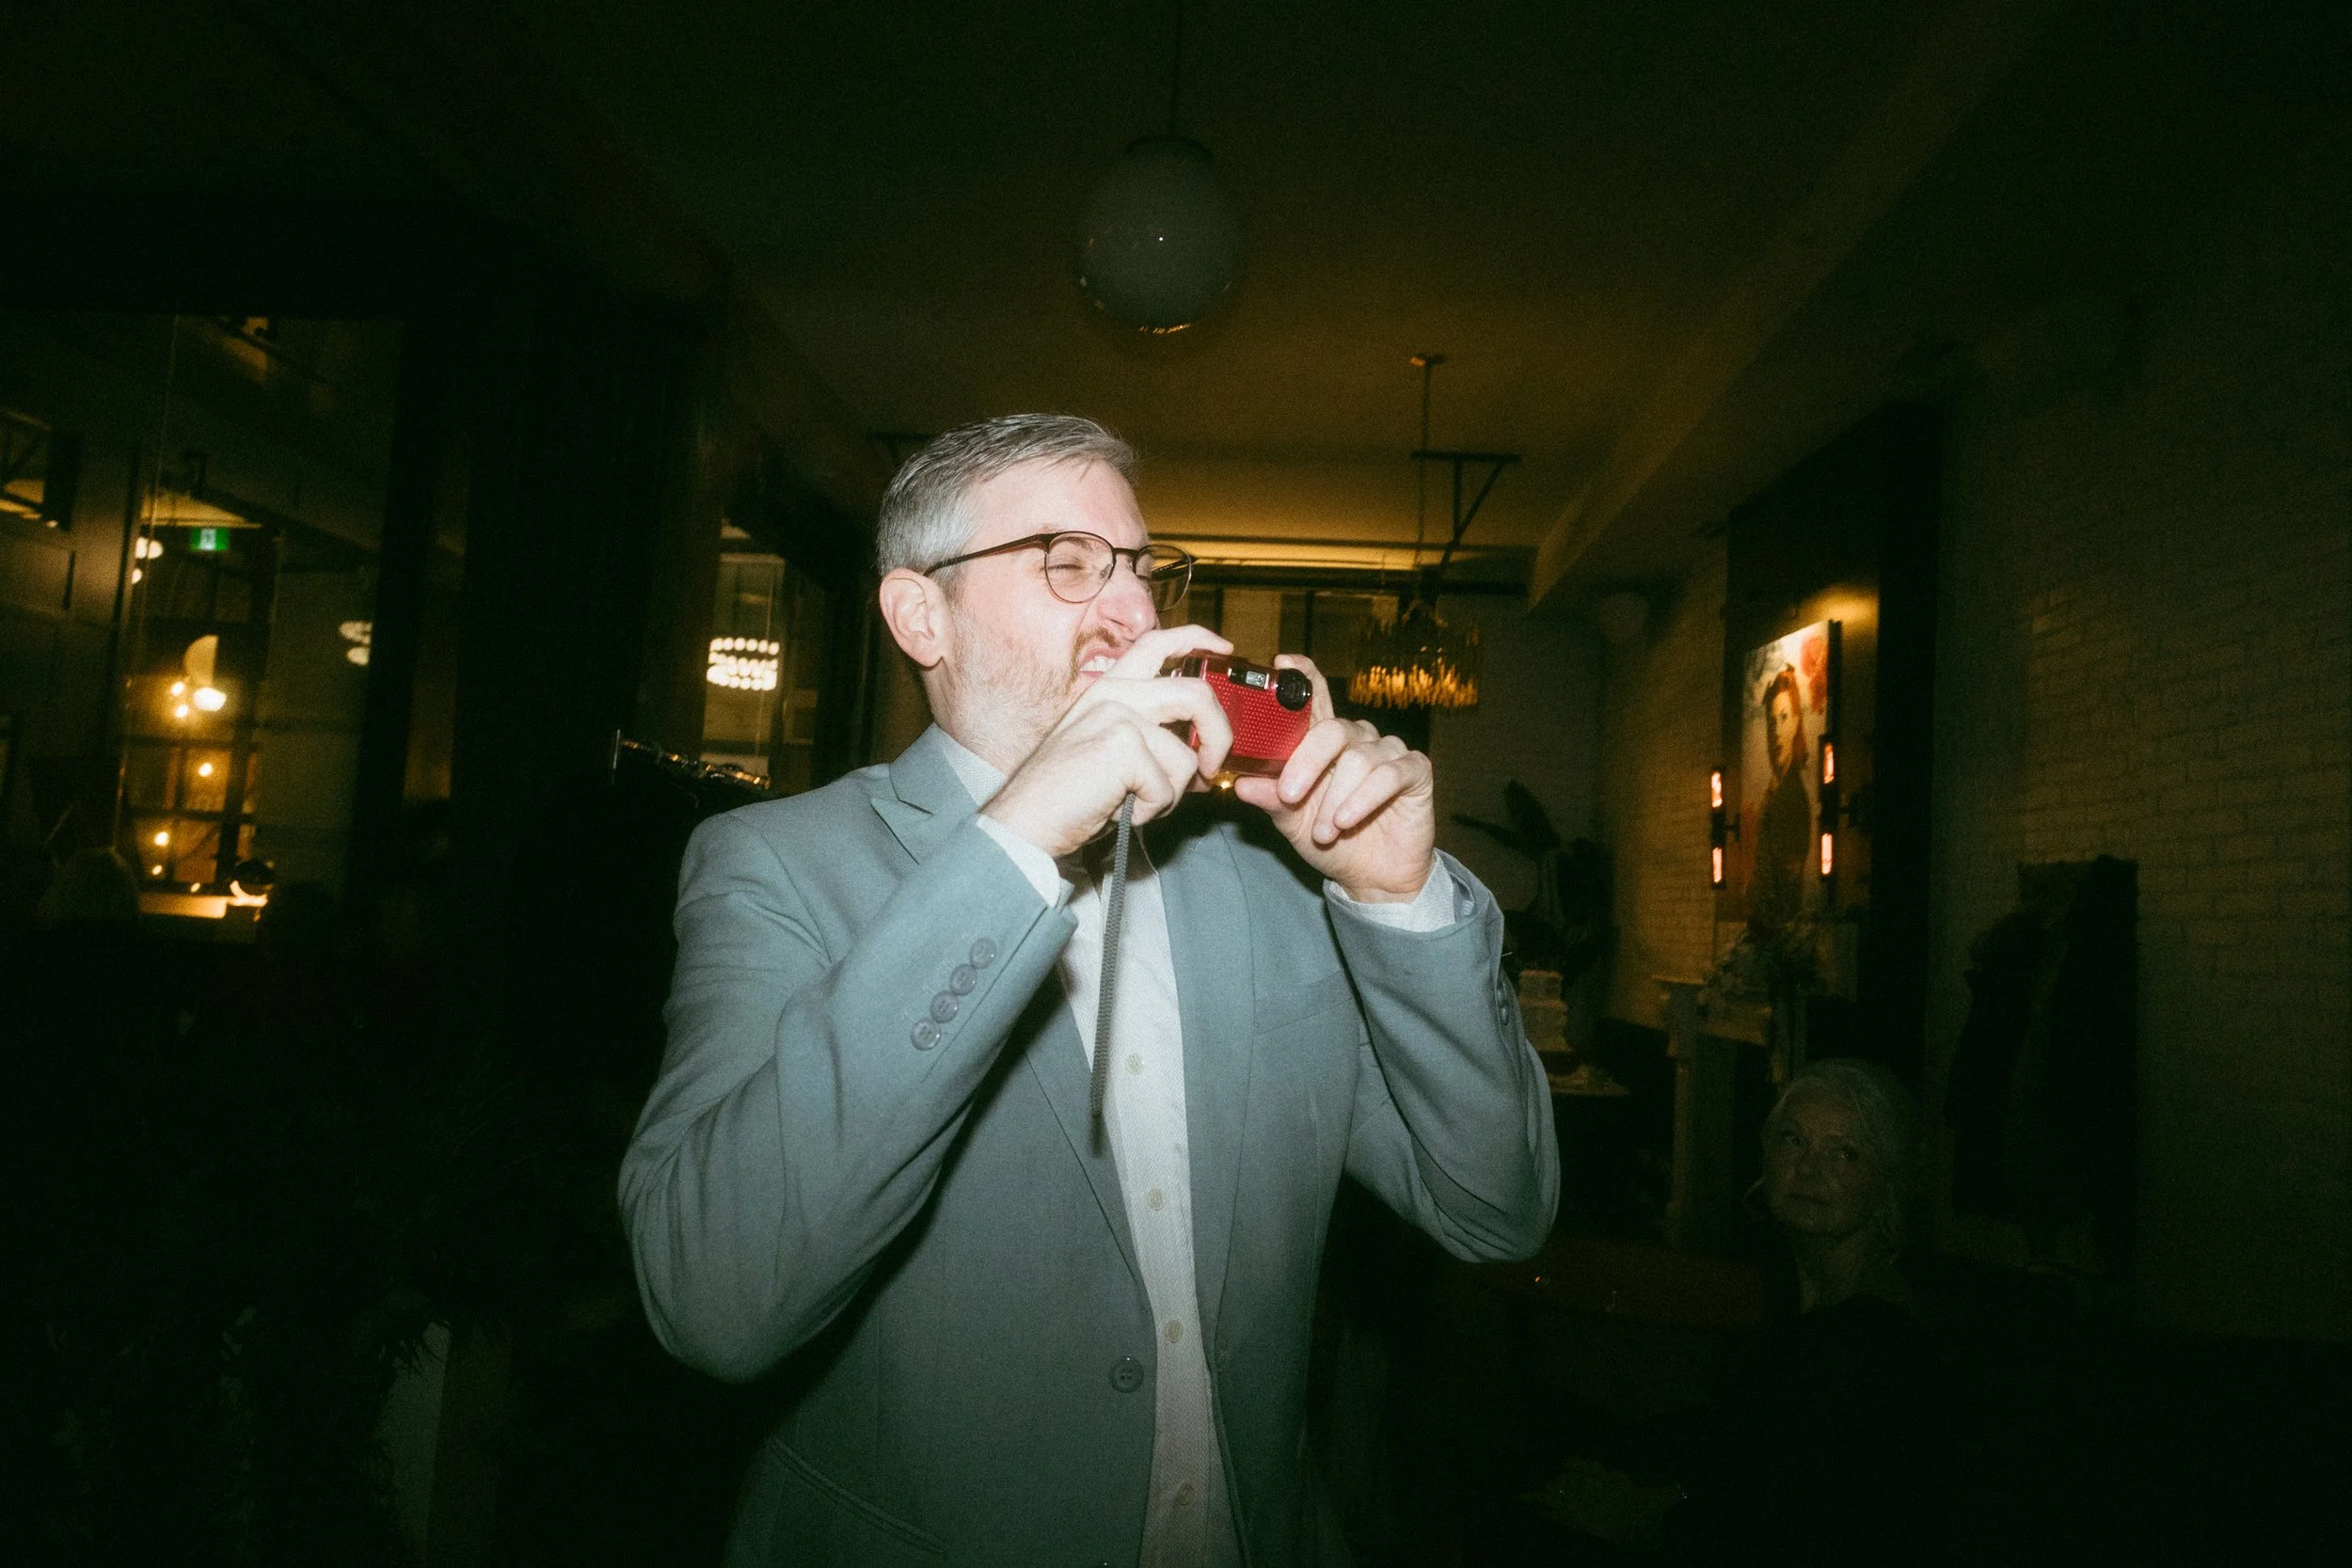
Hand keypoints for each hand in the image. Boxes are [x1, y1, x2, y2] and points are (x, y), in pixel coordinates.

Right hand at [983, 625, 1236, 858]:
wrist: (1028, 819)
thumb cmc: (1069, 794)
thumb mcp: (1116, 754)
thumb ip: (1156, 740)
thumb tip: (1205, 755)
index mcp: (1110, 687)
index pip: (1158, 643)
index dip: (1198, 639)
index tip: (1225, 650)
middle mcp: (1114, 692)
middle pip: (1197, 695)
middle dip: (1219, 737)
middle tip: (1211, 769)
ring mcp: (1118, 714)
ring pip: (1185, 756)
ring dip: (1169, 793)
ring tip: (1134, 801)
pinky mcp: (1122, 744)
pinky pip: (1168, 786)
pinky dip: (1152, 810)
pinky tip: (1119, 809)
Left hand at [1230, 655, 1436, 902]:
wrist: (1373, 877)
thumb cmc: (1330, 841)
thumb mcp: (1290, 821)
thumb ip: (1269, 798)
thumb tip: (1240, 782)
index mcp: (1323, 740)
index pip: (1314, 695)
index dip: (1301, 675)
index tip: (1282, 664)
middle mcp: (1357, 737)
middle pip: (1332, 728)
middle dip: (1306, 762)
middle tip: (1289, 795)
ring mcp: (1388, 752)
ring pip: (1358, 757)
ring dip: (1335, 797)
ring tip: (1323, 832)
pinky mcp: (1415, 771)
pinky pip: (1390, 774)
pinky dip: (1364, 798)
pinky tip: (1346, 820)